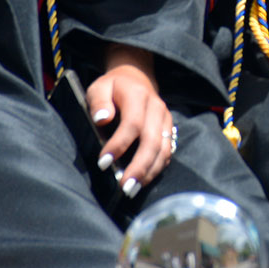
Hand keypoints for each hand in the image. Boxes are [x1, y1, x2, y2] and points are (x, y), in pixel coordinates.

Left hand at [87, 46, 173, 195]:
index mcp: (138, 96)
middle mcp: (156, 108)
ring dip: (149, 172)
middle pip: (152, 141)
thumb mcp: (99, 87)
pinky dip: (157, 167)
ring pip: (163, 149)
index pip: (132, 124)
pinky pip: (168, 151)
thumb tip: (101, 119)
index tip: (103, 163)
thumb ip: (99, 101)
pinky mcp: (169, 128)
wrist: (137, 78)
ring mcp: (165, 119)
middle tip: (124, 187)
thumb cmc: (113, 87)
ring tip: (133, 189)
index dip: (119, 145)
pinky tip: (144, 180)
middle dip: (139, 167)